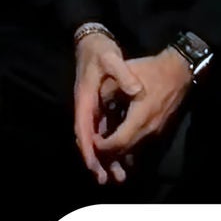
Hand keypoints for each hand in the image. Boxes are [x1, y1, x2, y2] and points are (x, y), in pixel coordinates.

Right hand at [73, 32, 137, 185]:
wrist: (91, 40)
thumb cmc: (99, 50)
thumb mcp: (110, 57)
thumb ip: (122, 73)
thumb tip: (136, 90)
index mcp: (85, 98)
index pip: (83, 128)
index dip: (88, 148)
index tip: (94, 165)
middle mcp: (85, 106)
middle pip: (86, 139)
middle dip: (94, 161)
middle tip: (104, 180)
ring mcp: (90, 108)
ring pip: (93, 138)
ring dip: (102, 158)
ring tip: (113, 176)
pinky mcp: (97, 108)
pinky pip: (100, 132)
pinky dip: (107, 146)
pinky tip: (118, 158)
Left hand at [93, 48, 194, 164]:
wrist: (179, 71)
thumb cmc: (151, 70)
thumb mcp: (124, 75)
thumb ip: (107, 92)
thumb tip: (93, 107)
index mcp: (141, 116)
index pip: (119, 141)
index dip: (102, 145)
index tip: (91, 138)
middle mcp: (150, 129)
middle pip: (125, 150)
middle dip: (108, 151)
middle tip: (93, 143)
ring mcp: (156, 132)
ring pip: (134, 149)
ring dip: (118, 150)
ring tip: (103, 144)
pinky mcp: (160, 130)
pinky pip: (141, 144)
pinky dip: (128, 145)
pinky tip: (118, 139)